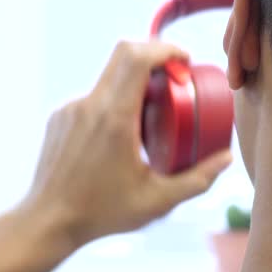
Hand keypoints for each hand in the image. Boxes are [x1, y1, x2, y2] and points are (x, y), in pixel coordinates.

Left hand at [19, 40, 232, 249]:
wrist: (46, 222)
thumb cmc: (101, 213)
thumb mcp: (158, 201)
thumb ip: (198, 180)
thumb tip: (225, 158)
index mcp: (114, 118)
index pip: (138, 57)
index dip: (165, 49)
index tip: (185, 61)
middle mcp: (89, 105)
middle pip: (124, 54)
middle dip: (154, 56)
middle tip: (175, 78)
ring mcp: (70, 109)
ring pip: (108, 78)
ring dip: (134, 85)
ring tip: (151, 118)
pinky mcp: (59, 118)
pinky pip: (93, 98)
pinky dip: (114, 104)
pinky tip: (121, 137)